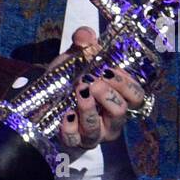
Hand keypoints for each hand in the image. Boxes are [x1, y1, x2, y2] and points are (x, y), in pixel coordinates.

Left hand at [48, 26, 146, 150]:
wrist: (42, 95)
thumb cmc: (69, 77)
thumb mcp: (76, 56)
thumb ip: (84, 41)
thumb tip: (86, 36)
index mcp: (118, 98)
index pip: (137, 97)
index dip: (126, 84)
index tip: (109, 70)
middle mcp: (110, 120)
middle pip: (121, 112)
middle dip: (107, 94)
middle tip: (91, 81)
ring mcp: (93, 134)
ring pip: (98, 129)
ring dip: (87, 107)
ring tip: (78, 90)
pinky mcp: (74, 142)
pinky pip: (75, 140)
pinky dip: (70, 128)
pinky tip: (66, 114)